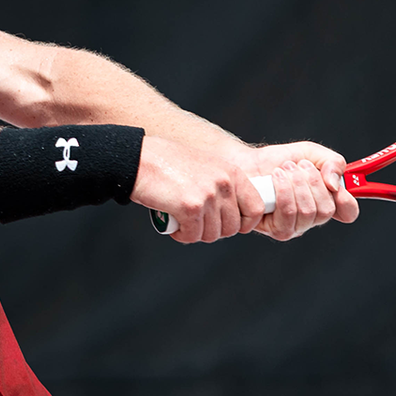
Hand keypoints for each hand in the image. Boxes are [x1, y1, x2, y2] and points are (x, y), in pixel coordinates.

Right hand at [132, 135, 269, 242]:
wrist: (139, 159)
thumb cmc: (167, 163)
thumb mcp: (206, 166)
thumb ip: (222, 186)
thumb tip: (231, 214)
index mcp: (232, 173)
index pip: (256, 208)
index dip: (244, 223)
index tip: (228, 225)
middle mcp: (223, 184)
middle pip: (232, 227)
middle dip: (214, 231)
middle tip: (197, 224)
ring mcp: (207, 196)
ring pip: (212, 234)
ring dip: (196, 234)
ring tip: (183, 223)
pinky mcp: (189, 208)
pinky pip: (193, 236)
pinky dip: (182, 236)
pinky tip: (174, 226)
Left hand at [238, 142, 359, 240]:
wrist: (246, 163)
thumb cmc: (277, 160)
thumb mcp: (310, 153)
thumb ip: (333, 162)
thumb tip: (335, 184)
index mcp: (325, 201)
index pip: (348, 212)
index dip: (347, 201)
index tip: (335, 185)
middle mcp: (311, 218)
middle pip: (326, 210)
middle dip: (311, 182)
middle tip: (297, 166)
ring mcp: (293, 227)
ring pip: (307, 212)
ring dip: (296, 184)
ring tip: (284, 170)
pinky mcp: (274, 230)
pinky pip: (288, 214)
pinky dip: (283, 191)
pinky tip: (275, 179)